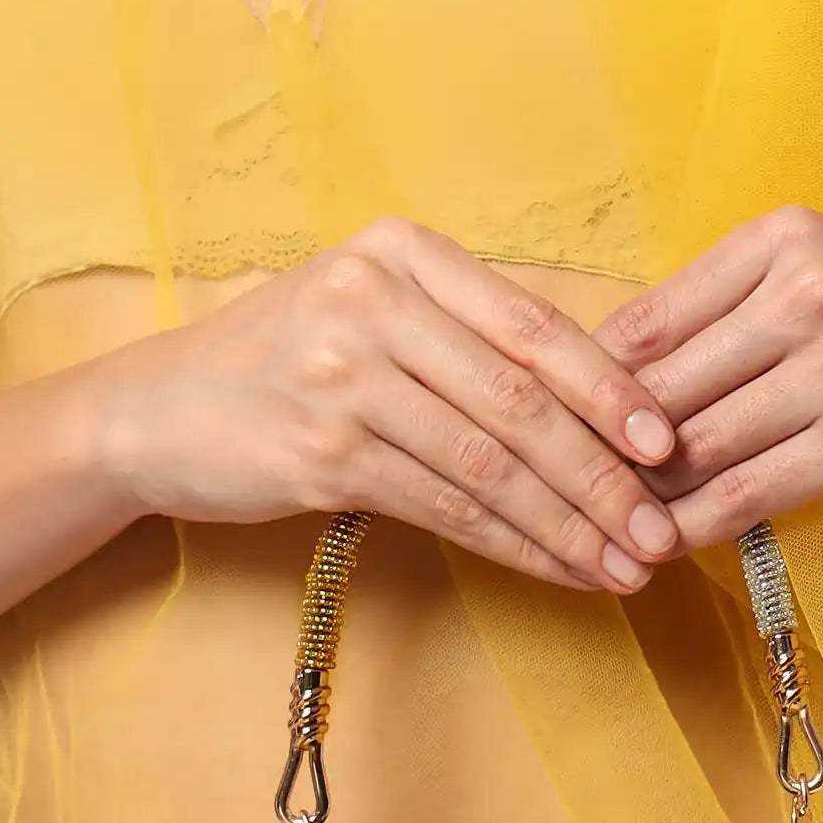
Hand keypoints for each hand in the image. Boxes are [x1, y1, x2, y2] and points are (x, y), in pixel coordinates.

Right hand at [87, 218, 683, 589]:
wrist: (154, 411)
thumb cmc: (289, 362)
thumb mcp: (374, 313)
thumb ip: (471, 338)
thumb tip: (610, 410)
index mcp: (403, 252)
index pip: (533, 325)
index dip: (611, 390)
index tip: (669, 445)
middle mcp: (371, 300)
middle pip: (520, 399)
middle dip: (603, 475)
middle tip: (663, 530)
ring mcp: (341, 374)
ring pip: (488, 461)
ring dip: (567, 524)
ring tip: (627, 566)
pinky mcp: (321, 450)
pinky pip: (443, 506)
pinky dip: (511, 545)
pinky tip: (559, 570)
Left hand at [595, 208, 822, 548]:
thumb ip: (734, 313)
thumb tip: (615, 376)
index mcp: (785, 240)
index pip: (644, 320)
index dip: (590, 388)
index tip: (562, 431)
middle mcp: (805, 292)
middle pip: (658, 385)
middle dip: (606, 450)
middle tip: (566, 494)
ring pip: (695, 442)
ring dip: (642, 496)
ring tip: (605, 527)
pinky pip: (745, 493)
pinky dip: (692, 527)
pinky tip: (662, 547)